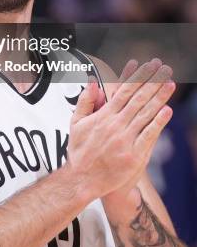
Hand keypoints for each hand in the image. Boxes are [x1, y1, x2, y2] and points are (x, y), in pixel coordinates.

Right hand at [66, 59, 174, 200]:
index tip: (147, 66)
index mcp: (104, 116)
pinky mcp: (134, 155)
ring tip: (170, 84)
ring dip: (159, 97)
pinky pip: (149, 135)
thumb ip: (85, 101)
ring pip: (146, 113)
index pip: (124, 91)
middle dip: (152, 82)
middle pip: (138, 98)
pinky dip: (158, 122)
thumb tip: (92, 82)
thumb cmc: (80, 151)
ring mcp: (126, 140)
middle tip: (163, 69)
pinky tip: (167, 111)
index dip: (137, 77)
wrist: (83, 180)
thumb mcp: (76, 122)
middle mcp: (116, 125)